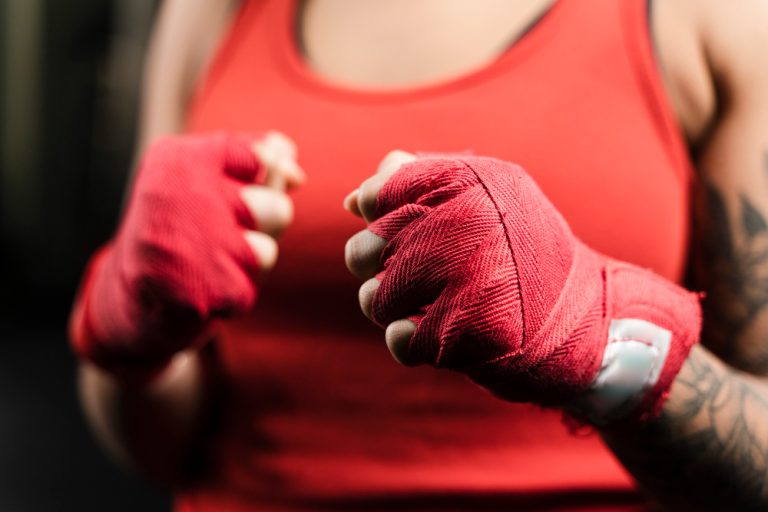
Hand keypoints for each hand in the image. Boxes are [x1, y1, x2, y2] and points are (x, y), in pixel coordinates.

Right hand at [70, 131, 304, 376]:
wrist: (125, 294)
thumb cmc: (178, 227)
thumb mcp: (203, 178)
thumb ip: (254, 159)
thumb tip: (297, 174)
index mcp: (182, 158)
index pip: (266, 156)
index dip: (267, 181)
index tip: (236, 192)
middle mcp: (185, 194)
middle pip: (279, 209)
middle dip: (263, 228)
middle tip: (221, 232)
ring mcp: (194, 243)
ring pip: (267, 252)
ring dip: (245, 264)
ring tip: (208, 260)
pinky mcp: (202, 289)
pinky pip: (248, 290)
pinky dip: (229, 295)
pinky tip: (199, 288)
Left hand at [345, 152, 699, 422]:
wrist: (586, 319)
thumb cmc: (520, 257)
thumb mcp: (483, 202)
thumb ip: (421, 188)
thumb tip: (355, 200)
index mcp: (473, 183)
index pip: (383, 191)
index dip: (376, 212)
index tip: (389, 224)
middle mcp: (473, 223)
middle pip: (368, 247)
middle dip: (369, 264)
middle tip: (399, 271)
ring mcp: (474, 277)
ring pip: (378, 296)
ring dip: (385, 306)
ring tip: (414, 303)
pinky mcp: (475, 329)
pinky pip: (402, 340)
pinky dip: (405, 340)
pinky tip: (423, 329)